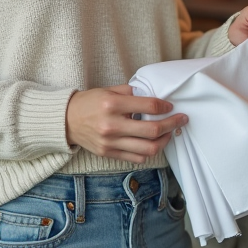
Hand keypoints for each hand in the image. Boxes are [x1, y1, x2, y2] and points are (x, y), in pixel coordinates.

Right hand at [65, 85, 186, 163]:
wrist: (66, 120)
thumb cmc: (89, 102)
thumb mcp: (108, 90)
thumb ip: (130, 92)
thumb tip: (152, 96)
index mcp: (112, 104)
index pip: (148, 106)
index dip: (164, 107)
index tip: (170, 106)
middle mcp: (112, 125)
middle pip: (152, 130)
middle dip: (171, 124)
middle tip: (181, 119)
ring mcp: (110, 142)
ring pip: (147, 148)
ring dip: (164, 141)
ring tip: (169, 134)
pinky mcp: (109, 153)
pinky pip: (136, 157)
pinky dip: (149, 152)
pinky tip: (154, 144)